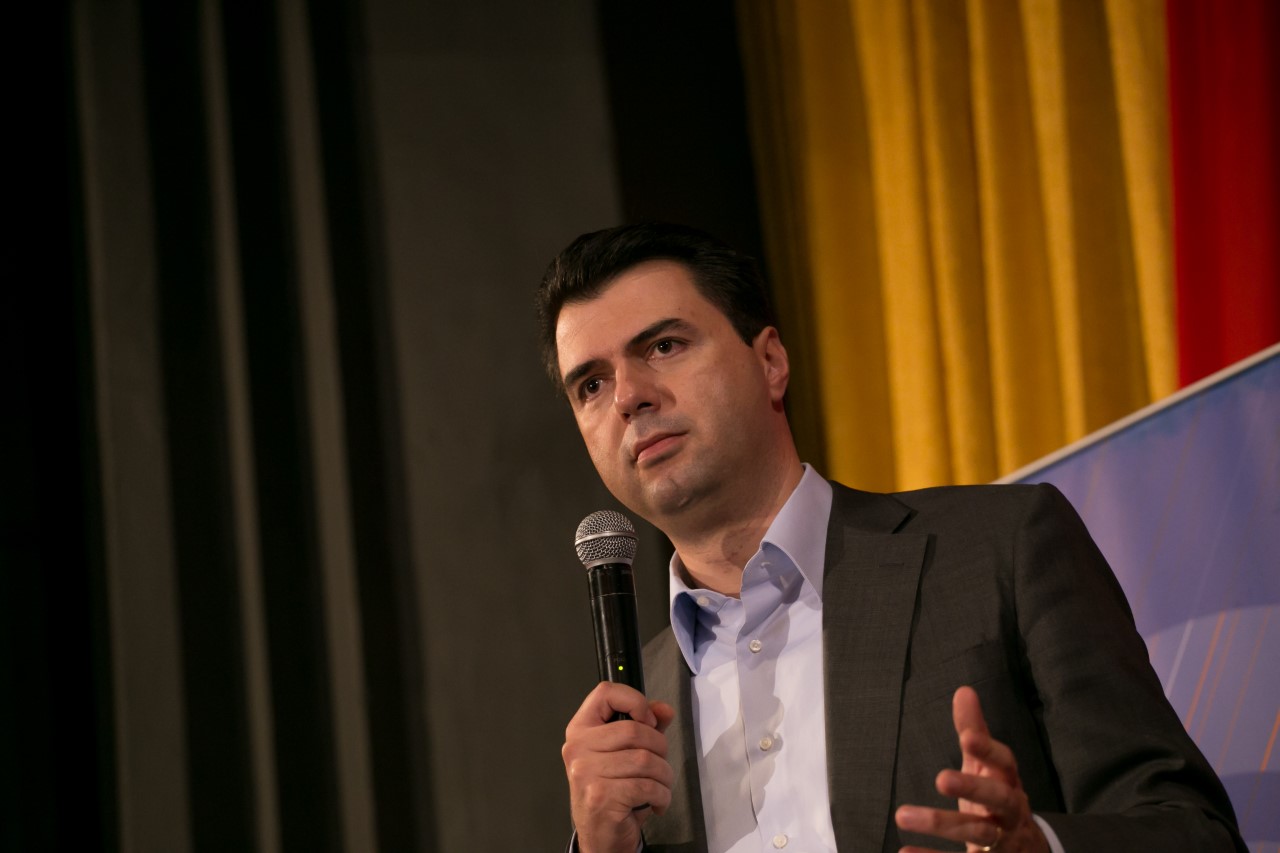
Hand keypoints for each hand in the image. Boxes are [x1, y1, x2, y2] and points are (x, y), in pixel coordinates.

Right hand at [562, 682, 675, 852]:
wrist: (599, 837)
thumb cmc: (611, 792)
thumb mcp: (625, 754)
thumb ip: (645, 727)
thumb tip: (664, 710)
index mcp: (580, 730)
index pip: (605, 693)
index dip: (634, 700)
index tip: (648, 719)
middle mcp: (577, 748)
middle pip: (634, 730)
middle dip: (660, 748)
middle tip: (659, 765)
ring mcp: (586, 773)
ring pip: (645, 760)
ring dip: (664, 775)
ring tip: (660, 786)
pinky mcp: (601, 796)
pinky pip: (647, 786)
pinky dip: (661, 795)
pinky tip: (656, 802)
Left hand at [894, 686, 1048, 852]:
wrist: (1028, 851)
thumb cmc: (999, 797)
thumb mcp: (988, 766)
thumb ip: (976, 732)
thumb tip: (964, 691)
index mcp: (1009, 782)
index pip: (1006, 762)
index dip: (989, 750)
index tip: (967, 738)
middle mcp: (1010, 812)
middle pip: (999, 799)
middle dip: (973, 787)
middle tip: (941, 778)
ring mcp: (1001, 842)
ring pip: (977, 834)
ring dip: (941, 823)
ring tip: (902, 814)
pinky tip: (904, 852)